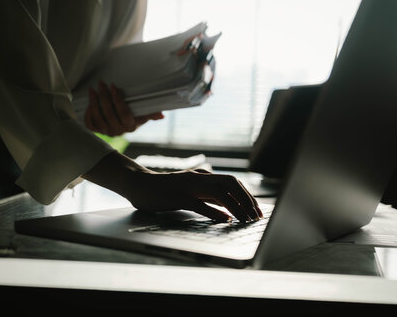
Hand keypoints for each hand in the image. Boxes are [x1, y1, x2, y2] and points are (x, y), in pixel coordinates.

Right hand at [83, 152, 262, 222]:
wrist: (139, 184)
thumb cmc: (165, 190)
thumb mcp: (191, 191)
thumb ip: (208, 196)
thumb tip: (229, 208)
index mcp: (203, 176)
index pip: (233, 182)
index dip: (247, 195)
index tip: (257, 209)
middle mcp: (199, 178)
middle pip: (231, 184)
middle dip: (246, 200)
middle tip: (256, 216)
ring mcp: (188, 186)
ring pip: (219, 193)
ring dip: (235, 207)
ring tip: (245, 219)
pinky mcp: (177, 196)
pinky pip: (199, 204)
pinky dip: (214, 212)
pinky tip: (225, 220)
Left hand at [85, 81, 163, 135]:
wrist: (124, 126)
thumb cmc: (135, 116)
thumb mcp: (144, 114)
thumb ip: (152, 114)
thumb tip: (161, 115)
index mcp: (130, 126)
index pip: (123, 112)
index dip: (117, 99)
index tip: (114, 86)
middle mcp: (118, 131)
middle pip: (108, 113)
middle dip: (104, 96)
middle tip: (101, 84)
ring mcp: (107, 132)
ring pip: (97, 117)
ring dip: (93, 103)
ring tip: (93, 91)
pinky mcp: (98, 131)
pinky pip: (90, 124)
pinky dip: (88, 114)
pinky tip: (89, 104)